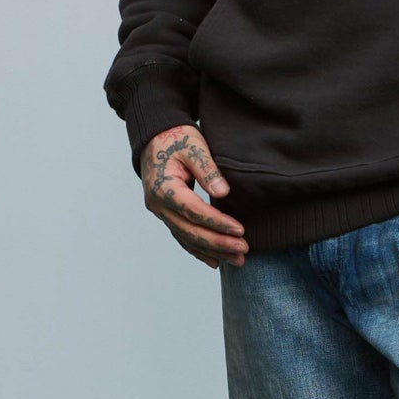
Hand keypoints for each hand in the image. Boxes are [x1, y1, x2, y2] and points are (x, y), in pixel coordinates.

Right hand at [141, 124, 248, 269]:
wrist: (155, 138)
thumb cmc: (176, 138)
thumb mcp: (194, 146)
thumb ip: (207, 169)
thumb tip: (223, 193)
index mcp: (164, 188)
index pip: (194, 211)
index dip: (217, 223)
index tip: (240, 230)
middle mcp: (159, 205)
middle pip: (190, 231)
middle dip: (218, 243)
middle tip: (243, 250)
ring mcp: (161, 212)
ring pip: (187, 238)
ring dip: (212, 251)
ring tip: (238, 261)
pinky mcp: (166, 214)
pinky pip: (182, 236)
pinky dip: (198, 250)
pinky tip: (216, 260)